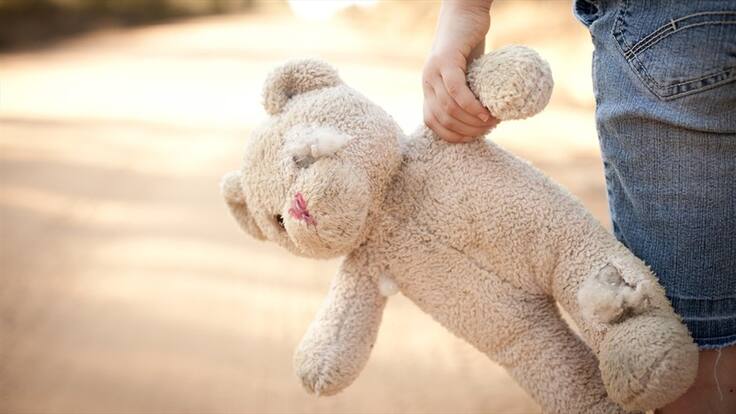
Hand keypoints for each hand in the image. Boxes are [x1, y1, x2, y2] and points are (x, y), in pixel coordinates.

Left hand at [423, 0, 498, 142]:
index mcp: (429, 88)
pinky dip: (470, 105)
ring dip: (470, 121)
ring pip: (448, 107)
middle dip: (466, 131)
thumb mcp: (466, 74)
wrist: (466, 12)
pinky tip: (483, 112)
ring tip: (490, 121)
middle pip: (442, 118)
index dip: (452, 136)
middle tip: (488, 129)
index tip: (474, 137)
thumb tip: (481, 120)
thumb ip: (466, 94)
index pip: (432, 123)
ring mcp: (433, 71)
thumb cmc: (469, 44)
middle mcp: (427, 82)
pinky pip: (455, 90)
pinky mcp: (445, 60)